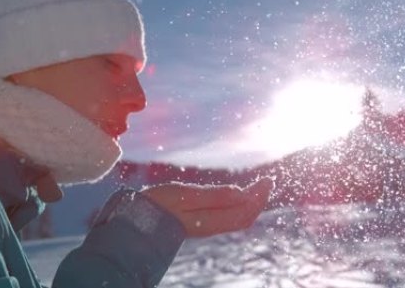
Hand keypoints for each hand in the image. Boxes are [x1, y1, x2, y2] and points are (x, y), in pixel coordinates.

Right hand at [141, 178, 273, 237]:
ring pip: (236, 217)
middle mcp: (212, 225)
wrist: (136, 221)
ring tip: (256, 187)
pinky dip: (237, 205)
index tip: (267, 179)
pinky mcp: (199, 221)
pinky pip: (226, 216)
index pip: (245, 211)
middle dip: (258, 199)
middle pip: (244, 216)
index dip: (259, 196)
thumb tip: (241, 192)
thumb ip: (215, 196)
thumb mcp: (187, 195)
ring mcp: (205, 224)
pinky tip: (236, 195)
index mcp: (211, 220)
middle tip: (266, 181)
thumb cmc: (159, 205)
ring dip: (249, 202)